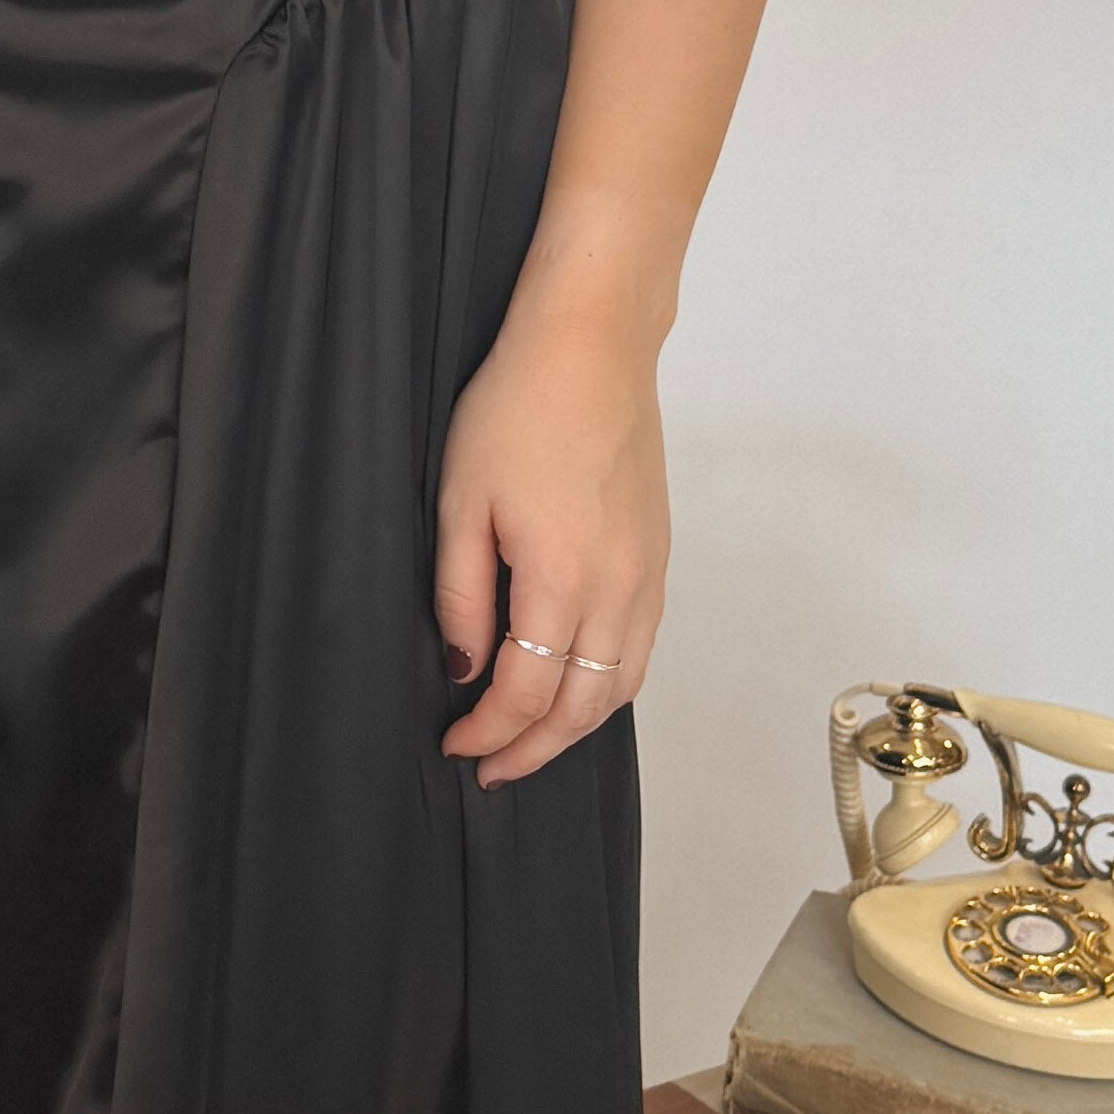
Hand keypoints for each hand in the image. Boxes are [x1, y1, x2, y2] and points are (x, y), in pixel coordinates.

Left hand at [433, 288, 668, 787]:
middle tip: (490, 768)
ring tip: (529, 740)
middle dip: (533, 749)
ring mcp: (647, 574)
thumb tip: (462, 668)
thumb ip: (458, 595)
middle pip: (582, 707)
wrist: (592, 346)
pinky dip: (607, 685)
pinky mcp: (658, 557)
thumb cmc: (517, 407)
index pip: (526, 693)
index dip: (488, 732)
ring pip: (620, 685)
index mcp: (562, 578)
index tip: (455, 744)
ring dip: (575, 726)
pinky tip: (572, 685)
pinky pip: (640, 649)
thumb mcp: (459, 502)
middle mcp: (618, 588)